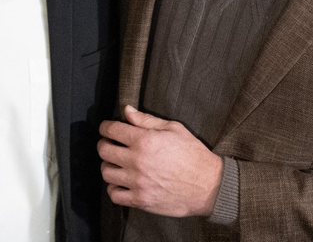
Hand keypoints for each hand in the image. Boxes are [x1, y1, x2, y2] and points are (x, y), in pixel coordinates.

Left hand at [98, 105, 222, 216]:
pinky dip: (114, 188)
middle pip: (104, 151)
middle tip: (110, 144)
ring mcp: (137, 182)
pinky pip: (114, 195)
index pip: (112, 130)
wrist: (208, 185)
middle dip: (104, 144)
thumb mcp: (173, 129)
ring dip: (108, 166)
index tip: (107, 128)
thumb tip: (126, 110)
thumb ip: (146, 119)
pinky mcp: (140, 200)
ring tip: (116, 163)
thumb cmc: (193, 154)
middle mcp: (137, 161)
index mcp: (145, 140)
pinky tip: (121, 182)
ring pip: (106, 173)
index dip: (105, 127)